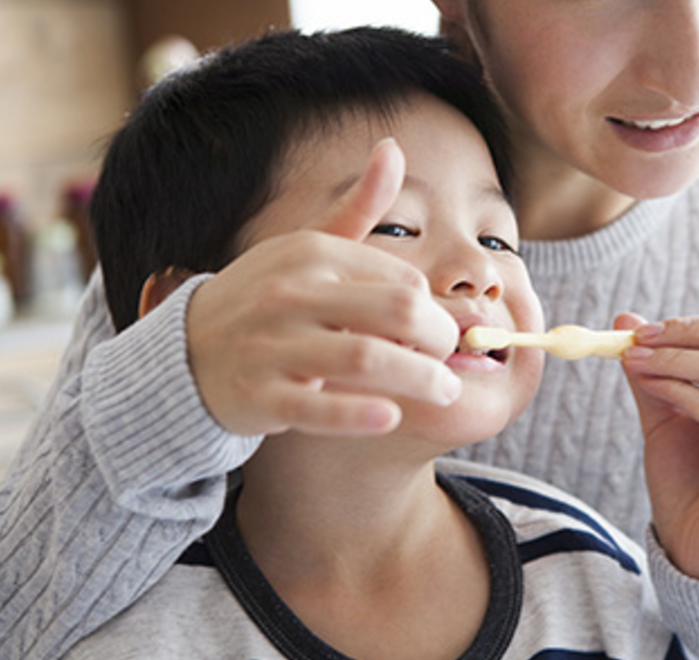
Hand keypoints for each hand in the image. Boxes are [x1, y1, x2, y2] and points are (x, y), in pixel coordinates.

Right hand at [187, 140, 461, 436]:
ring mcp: (272, 344)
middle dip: (439, 338)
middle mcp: (291, 292)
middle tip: (452, 361)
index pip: (402, 279)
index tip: (442, 331)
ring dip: (419, 378)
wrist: (187, 351)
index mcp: (312, 254)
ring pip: (366, 357)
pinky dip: (358, 413)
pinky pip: (318, 406)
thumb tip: (393, 146)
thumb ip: (359, 206)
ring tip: (445, 392)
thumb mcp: (308, 246)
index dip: (434, 309)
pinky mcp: (260, 395)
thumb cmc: (268, 297)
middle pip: (396, 310)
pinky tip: (390, 417)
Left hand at [617, 302, 698, 578]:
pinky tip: (649, 387)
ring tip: (632, 360)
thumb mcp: (665, 419)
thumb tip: (625, 320)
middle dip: (688, 329)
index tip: (642, 330)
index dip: (695, 322)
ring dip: (675, 358)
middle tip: (638, 337)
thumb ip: (651, 372)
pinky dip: (679, 392)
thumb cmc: (689, 486)